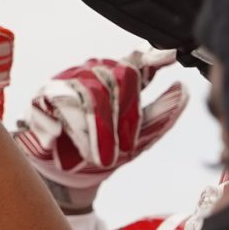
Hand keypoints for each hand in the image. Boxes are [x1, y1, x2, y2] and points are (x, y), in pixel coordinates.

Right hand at [14, 49, 189, 211]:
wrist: (66, 174)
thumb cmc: (104, 151)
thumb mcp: (139, 140)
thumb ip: (161, 115)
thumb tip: (183, 90)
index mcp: (120, 81)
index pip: (138, 62)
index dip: (153, 57)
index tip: (170, 55)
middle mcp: (95, 73)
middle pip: (117, 79)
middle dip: (122, 118)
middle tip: (123, 150)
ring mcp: (70, 80)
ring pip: (89, 93)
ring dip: (95, 130)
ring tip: (97, 155)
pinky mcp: (45, 93)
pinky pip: (60, 103)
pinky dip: (66, 126)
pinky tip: (62, 139)